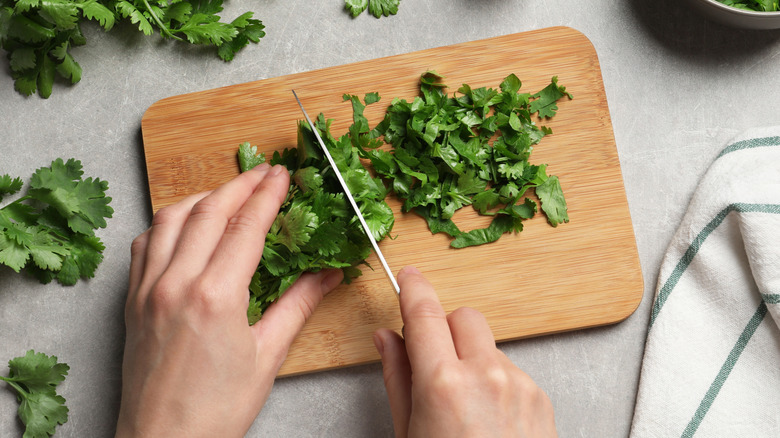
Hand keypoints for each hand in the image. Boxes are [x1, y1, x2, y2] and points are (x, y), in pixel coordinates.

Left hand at [116, 164, 342, 436]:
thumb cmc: (216, 409)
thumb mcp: (268, 356)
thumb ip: (298, 305)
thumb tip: (328, 276)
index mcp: (216, 295)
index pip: (246, 226)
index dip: (267, 195)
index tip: (282, 176)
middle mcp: (176, 283)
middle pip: (209, 211)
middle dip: (239, 185)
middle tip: (263, 172)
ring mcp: (148, 289)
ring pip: (171, 218)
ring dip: (202, 196)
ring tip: (226, 191)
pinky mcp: (132, 300)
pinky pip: (145, 243)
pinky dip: (166, 222)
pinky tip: (182, 224)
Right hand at [374, 266, 557, 437]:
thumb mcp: (408, 433)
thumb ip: (397, 377)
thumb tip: (386, 338)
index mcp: (443, 383)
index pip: (424, 313)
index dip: (413, 287)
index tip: (407, 275)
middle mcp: (486, 374)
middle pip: (463, 316)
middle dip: (445, 327)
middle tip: (432, 358)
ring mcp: (519, 384)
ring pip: (488, 345)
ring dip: (471, 358)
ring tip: (463, 406)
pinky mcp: (540, 396)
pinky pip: (510, 369)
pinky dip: (495, 380)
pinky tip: (487, 418)